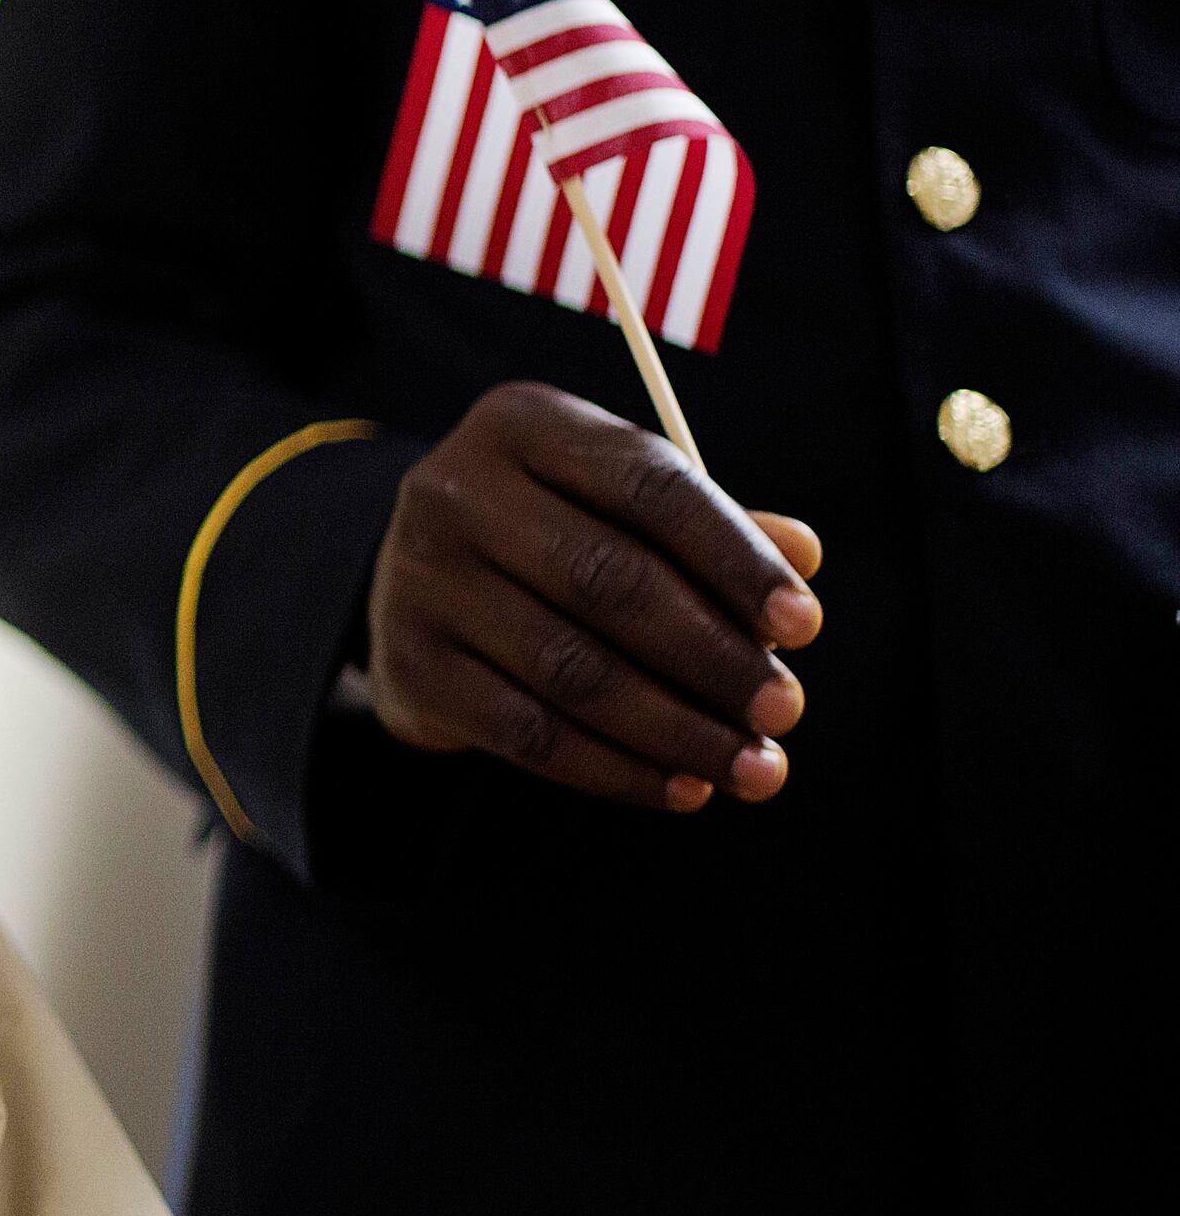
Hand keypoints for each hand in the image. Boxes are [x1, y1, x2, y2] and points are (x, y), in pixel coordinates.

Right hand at [368, 382, 824, 812]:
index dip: (734, 557)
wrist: (416, 586)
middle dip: (714, 657)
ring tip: (752, 768)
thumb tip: (803, 556)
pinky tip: (682, 788)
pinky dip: (617, 770)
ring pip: (572, 671)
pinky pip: (529, 734)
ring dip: (677, 731)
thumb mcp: (619, 505)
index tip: (804, 626)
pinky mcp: (410, 667)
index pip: (648, 486)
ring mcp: (419, 581)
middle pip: (607, 582)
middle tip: (784, 711)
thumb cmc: (553, 535)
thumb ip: (708, 527)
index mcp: (524, 427)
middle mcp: (455, 493)